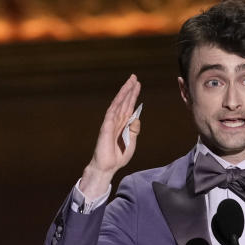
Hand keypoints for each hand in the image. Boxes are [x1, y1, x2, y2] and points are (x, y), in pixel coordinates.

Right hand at [79, 74, 140, 197]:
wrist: (108, 167)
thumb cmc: (118, 157)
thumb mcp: (132, 142)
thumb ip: (134, 130)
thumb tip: (136, 118)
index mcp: (123, 125)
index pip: (129, 107)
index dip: (133, 96)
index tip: (138, 85)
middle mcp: (117, 121)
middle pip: (124, 102)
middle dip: (129, 90)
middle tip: (134, 77)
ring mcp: (111, 122)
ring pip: (118, 103)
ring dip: (124, 92)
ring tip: (131, 81)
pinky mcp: (106, 126)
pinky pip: (112, 111)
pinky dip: (117, 102)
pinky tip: (122, 94)